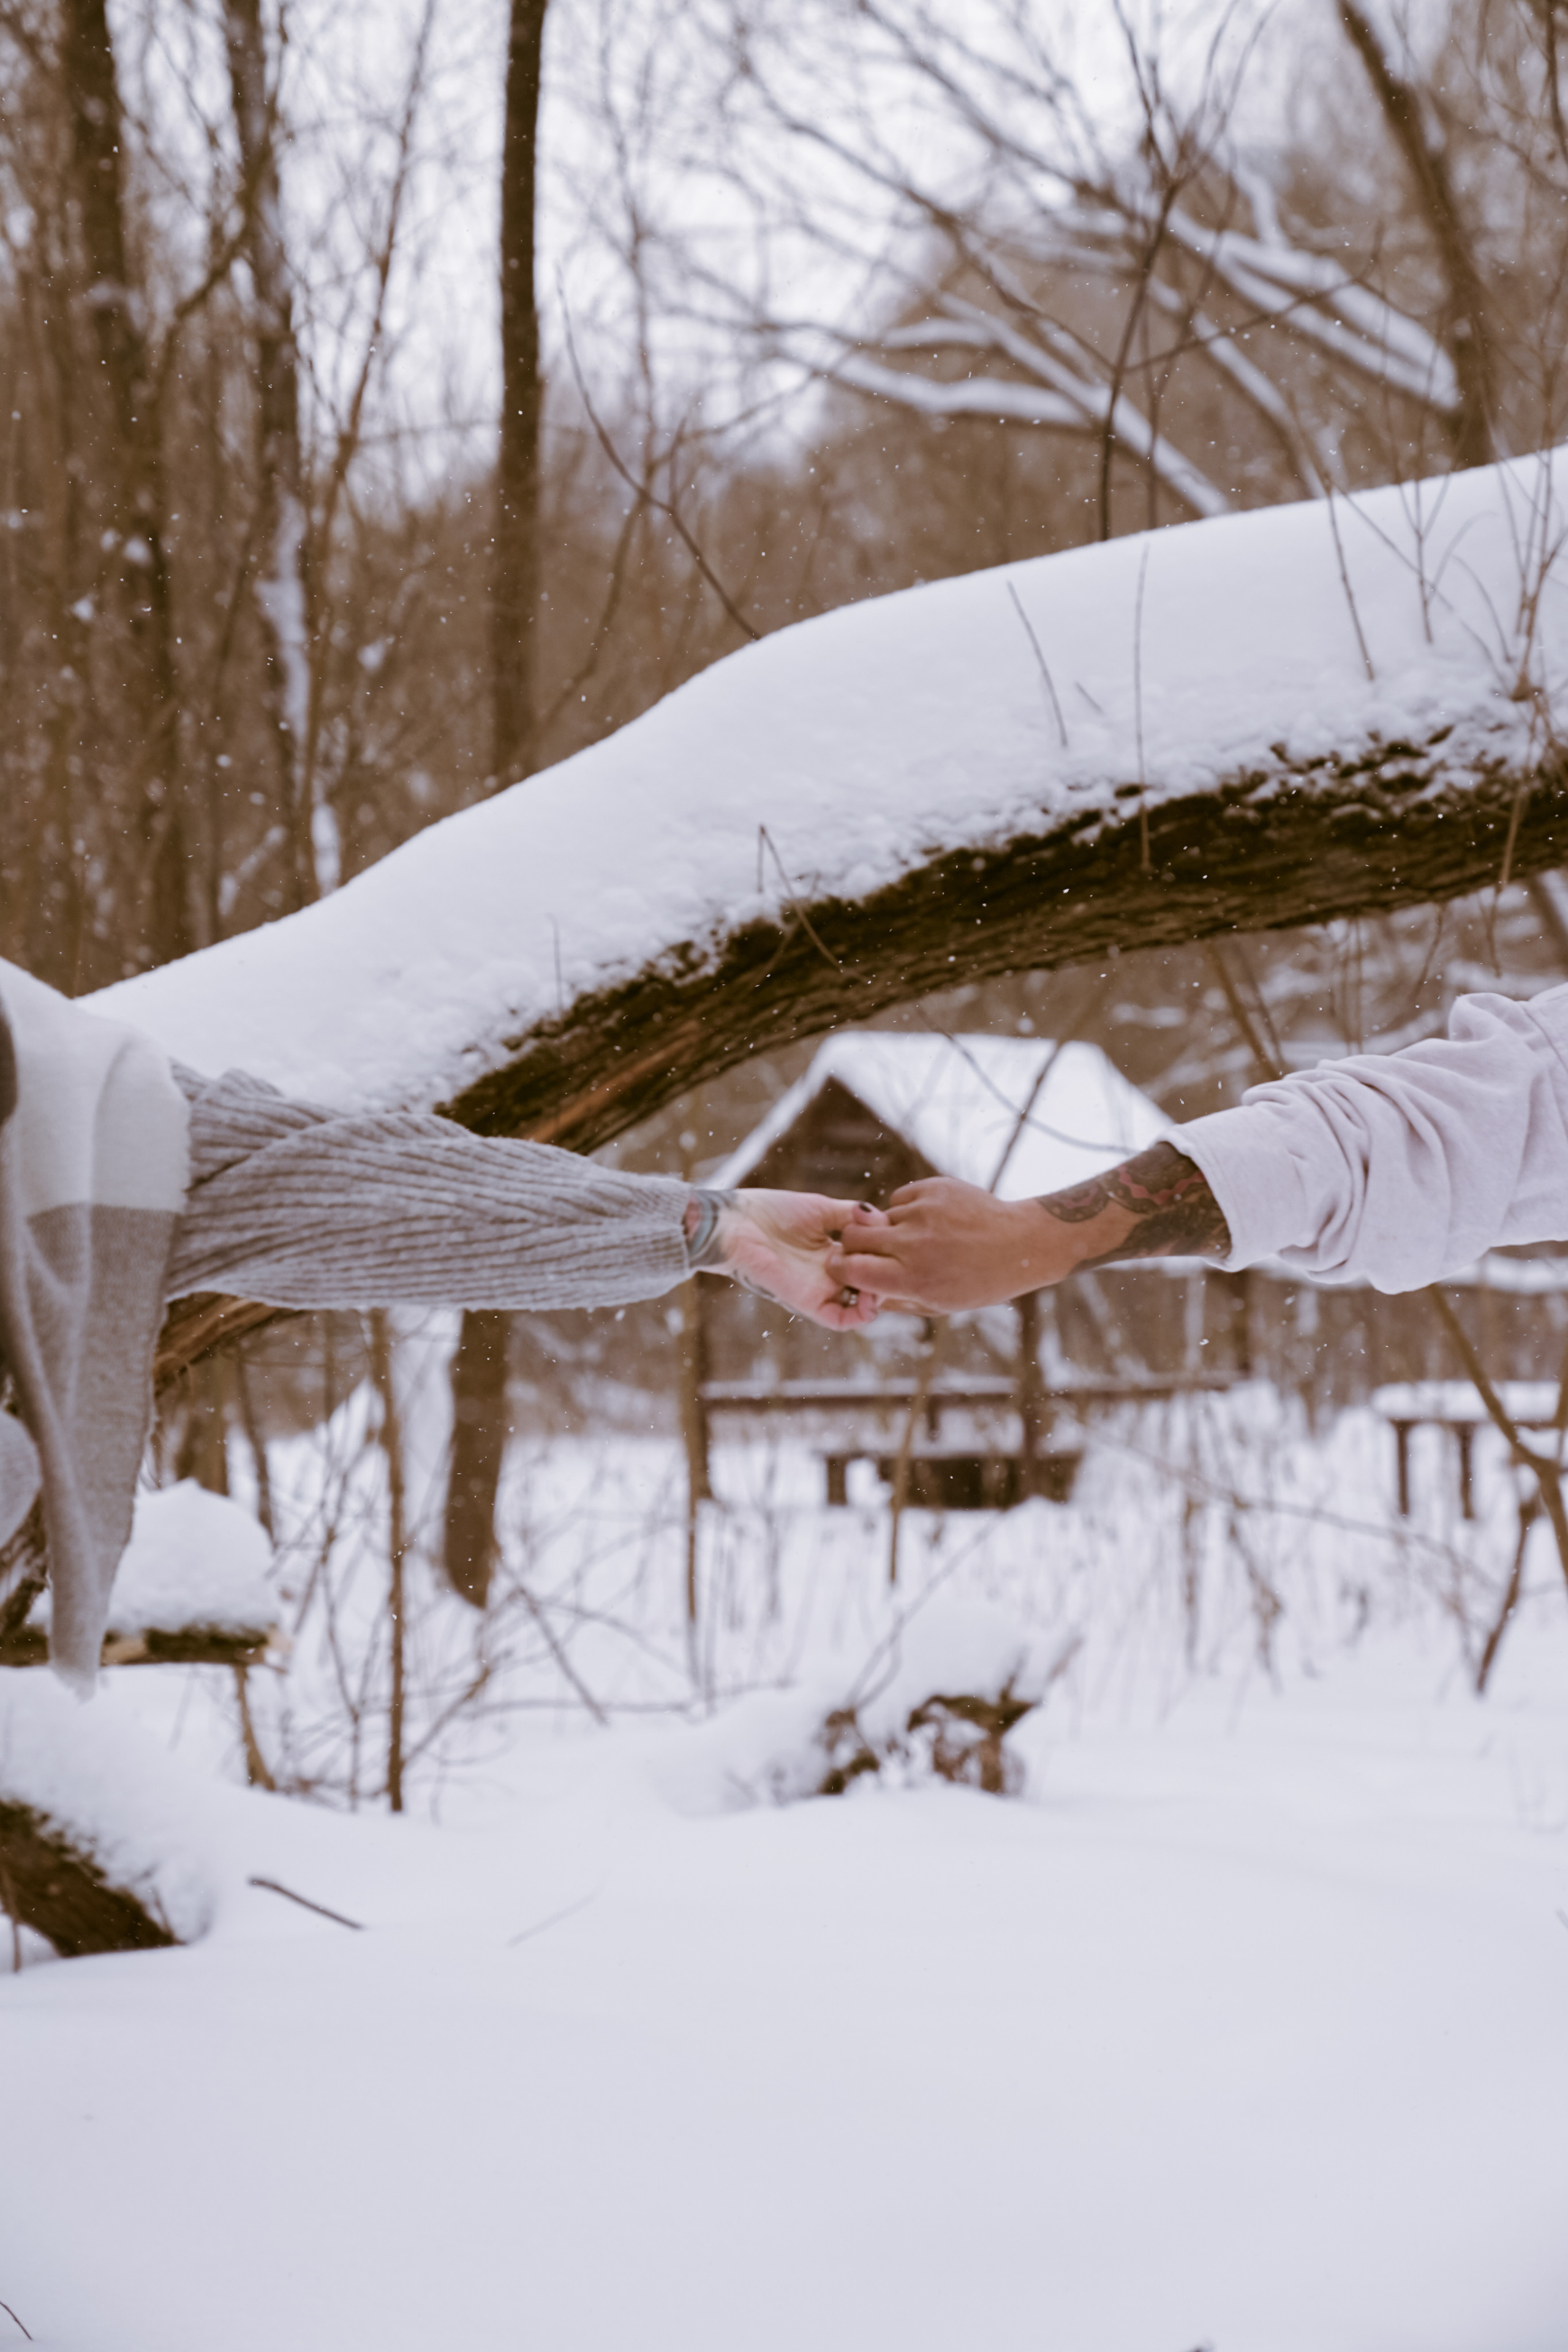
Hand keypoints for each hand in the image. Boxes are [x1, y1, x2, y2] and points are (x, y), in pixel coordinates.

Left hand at [710, 1190, 888, 1329]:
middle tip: (894, 1262)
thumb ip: (851, 1215)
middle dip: (887, 1278)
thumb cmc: (771, 1212)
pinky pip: (840, 1320)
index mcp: (832, 1254)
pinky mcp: (807, 1302)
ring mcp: (819, 1290)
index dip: (886, 1257)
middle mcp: (828, 1275)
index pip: (869, 1263)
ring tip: (884, 1278)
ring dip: (877, 1298)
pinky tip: (870, 1297)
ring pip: (859, 1308)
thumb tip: (878, 1217)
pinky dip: (860, 1315)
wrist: (737, 1222)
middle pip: (868, 1286)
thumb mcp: (821, 1209)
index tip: (896, 1242)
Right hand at [824, 1177, 1087, 1313]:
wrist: (1020, 1244)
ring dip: (889, 1229)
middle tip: (865, 1249)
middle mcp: (914, 1245)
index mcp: (913, 1280)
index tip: (839, 1265)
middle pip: (855, 1237)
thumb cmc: (979, 1281)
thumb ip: (896, 1298)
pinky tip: (932, 1221)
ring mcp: (924, 1213)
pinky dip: (907, 1211)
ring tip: (922, 1239)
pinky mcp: (934, 1188)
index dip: (839, 1268)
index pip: (851, 1269)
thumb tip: (860, 1288)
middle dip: (853, 1244)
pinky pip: (900, 1199)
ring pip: (879, 1217)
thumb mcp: (939, 1304)